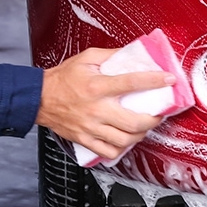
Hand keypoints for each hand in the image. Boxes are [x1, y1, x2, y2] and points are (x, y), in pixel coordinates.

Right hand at [36, 47, 173, 161]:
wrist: (38, 98)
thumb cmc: (62, 78)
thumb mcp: (86, 59)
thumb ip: (110, 56)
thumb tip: (132, 54)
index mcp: (97, 86)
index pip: (132, 82)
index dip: (154, 80)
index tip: (169, 79)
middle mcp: (96, 109)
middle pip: (134, 122)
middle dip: (153, 119)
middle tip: (158, 113)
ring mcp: (91, 127)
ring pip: (125, 140)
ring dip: (141, 134)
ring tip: (144, 126)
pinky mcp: (85, 140)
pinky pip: (109, 151)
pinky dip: (122, 149)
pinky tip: (126, 139)